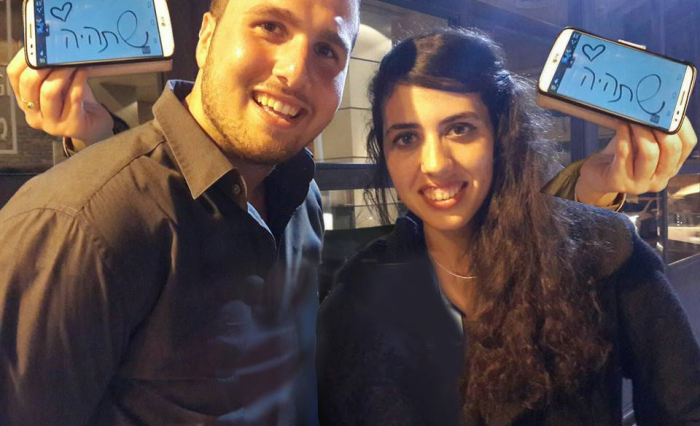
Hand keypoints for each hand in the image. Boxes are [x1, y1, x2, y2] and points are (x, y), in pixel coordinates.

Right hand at [7, 49, 113, 145]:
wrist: (95, 126)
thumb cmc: (75, 102)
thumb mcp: (59, 84)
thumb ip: (50, 69)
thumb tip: (50, 43)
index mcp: (25, 100)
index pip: (14, 75)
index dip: (25, 58)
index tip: (39, 45)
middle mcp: (33, 114)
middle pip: (29, 83)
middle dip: (44, 64)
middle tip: (59, 52)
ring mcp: (51, 124)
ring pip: (49, 92)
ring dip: (62, 72)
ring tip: (74, 62)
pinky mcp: (71, 126)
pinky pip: (73, 98)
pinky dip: (79, 81)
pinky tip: (85, 71)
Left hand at [576, 119, 697, 206]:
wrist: (596, 175)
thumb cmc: (621, 155)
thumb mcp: (641, 141)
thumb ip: (653, 129)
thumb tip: (658, 104)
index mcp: (671, 167)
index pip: (687, 145)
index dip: (682, 125)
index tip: (671, 110)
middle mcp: (660, 179)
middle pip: (672, 150)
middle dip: (661, 128)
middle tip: (650, 112)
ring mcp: (640, 184)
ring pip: (649, 153)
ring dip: (641, 131)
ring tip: (632, 118)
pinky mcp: (619, 182)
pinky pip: (624, 154)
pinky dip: (623, 136)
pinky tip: (620, 124)